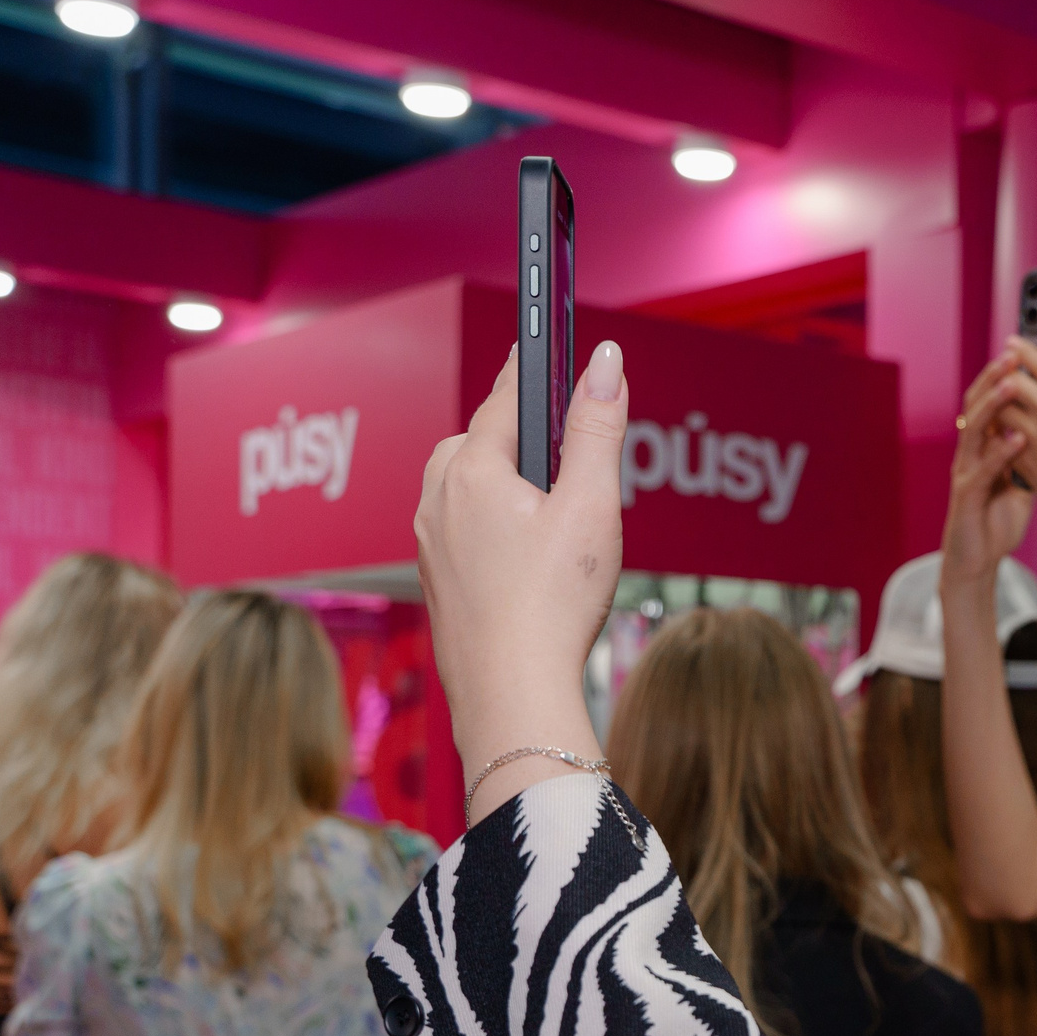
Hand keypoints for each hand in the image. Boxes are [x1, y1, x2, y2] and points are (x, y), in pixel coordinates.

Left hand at [416, 343, 626, 823]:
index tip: (549, 340)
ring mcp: (430, 543)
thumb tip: (606, 360)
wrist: (512, 695)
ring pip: (468, 487)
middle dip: (522, 437)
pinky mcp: (437, 581)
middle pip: (482, 440)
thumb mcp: (591, 506)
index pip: (508, 396)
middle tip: (566, 450)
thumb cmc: (552, 606)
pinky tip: (529, 560)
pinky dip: (494, 527)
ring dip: (506, 484)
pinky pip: (463, 530)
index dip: (536, 368)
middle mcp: (437, 498)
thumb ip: (598, 429)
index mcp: (471, 470)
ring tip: (552, 511)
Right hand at [944, 352, 1034, 585]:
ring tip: (1013, 383)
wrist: (977, 558)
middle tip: (1014, 354)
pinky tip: (1018, 438)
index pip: (992, 399)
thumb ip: (1035, 453)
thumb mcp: (1023, 479)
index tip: (1025, 352)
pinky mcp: (967, 495)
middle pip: (977, 403)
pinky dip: (1000, 452)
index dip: (1005, 375)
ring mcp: (967, 470)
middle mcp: (972, 451)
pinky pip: (982, 468)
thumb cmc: (998, 519)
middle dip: (994, 376)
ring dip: (994, 403)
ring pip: (974, 428)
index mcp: (985, 444)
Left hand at [987, 337, 1036, 510]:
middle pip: (1011, 381)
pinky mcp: (1022, 460)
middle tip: (1001, 366)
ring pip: (998, 408)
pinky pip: (999, 436)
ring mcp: (1031, 438)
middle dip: (1003, 370)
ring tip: (995, 393)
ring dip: (995, 398)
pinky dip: (995, 426)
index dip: (1023, 349)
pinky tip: (997, 424)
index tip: (1013, 342)